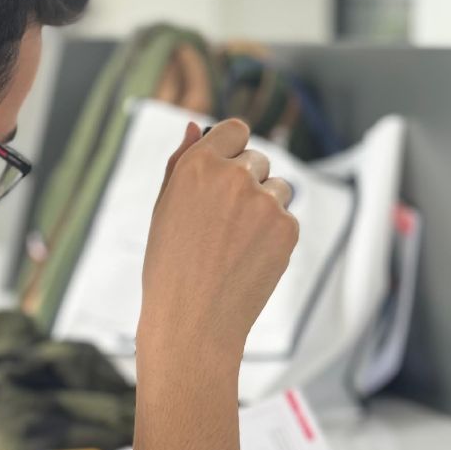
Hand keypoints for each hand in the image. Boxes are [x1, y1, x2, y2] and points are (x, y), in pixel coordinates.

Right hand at [137, 119, 298, 371]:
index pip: (235, 130)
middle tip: (224, 224)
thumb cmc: (169, 269)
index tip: (227, 172)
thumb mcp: (163, 211)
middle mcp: (234, 176)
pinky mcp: (286, 228)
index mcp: (198, 165)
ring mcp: (264, 202)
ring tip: (236, 244)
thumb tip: (194, 126)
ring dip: (265, 207)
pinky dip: (274, 236)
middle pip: (259, 159)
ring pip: (279, 188)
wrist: (192, 323)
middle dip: (248, 182)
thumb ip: (179, 163)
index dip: (232, 151)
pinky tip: (248, 260)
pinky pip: (287, 219)